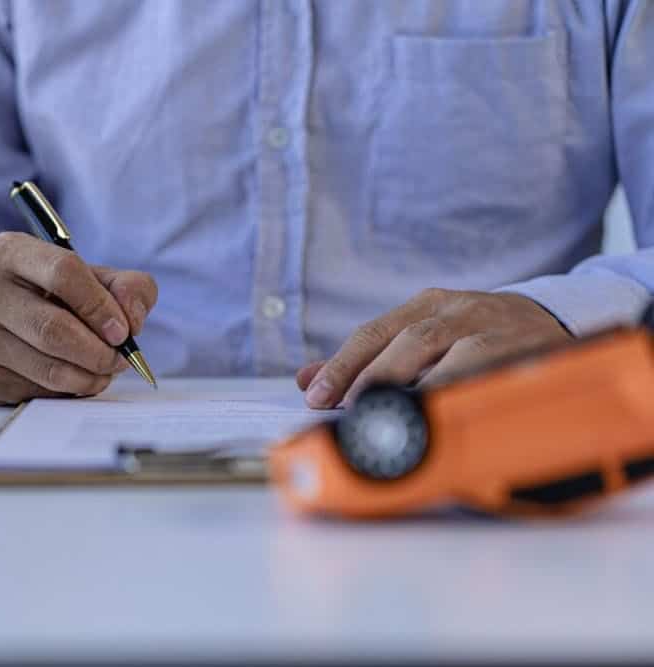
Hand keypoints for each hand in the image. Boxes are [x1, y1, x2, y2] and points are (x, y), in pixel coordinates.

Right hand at [0, 231, 156, 404]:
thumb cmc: (48, 294)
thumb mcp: (89, 277)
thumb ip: (126, 287)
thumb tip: (132, 319)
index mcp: (11, 252)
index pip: (63, 273)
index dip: (100, 306)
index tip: (123, 331)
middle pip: (53, 329)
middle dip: (98, 352)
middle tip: (118, 360)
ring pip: (46, 368)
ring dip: (88, 377)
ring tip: (103, 371)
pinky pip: (35, 392)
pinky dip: (65, 392)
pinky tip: (72, 379)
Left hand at [297, 288, 571, 408]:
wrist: (557, 320)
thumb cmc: (477, 336)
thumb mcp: (423, 336)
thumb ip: (368, 359)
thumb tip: (306, 379)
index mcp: (428, 305)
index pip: (374, 333)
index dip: (342, 365)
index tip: (314, 396)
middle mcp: (458, 310)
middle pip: (407, 340)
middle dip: (371, 377)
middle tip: (347, 410)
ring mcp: (494, 329)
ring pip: (449, 355)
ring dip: (413, 387)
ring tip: (386, 415)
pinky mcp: (526, 352)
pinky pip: (488, 374)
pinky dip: (459, 394)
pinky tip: (439, 414)